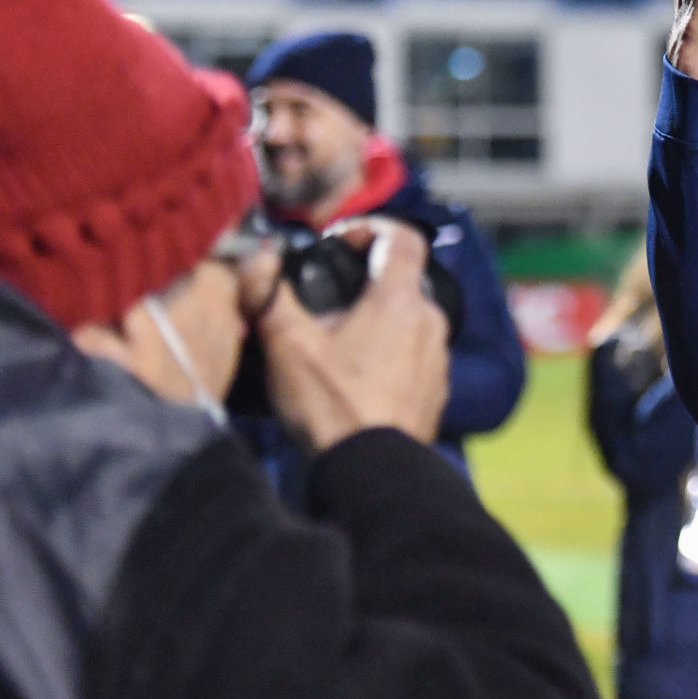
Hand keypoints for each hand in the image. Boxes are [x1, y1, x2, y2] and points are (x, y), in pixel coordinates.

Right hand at [253, 219, 450, 451]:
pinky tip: (359, 377)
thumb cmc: (332, 403)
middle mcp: (431, 322)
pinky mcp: (438, 389)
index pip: (404, 239)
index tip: (342, 244)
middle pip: (404, 282)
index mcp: (401, 301)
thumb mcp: (288, 345)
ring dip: (379, 322)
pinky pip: (416, 356)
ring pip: (410, 321)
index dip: (373, 229)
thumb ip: (270, 294)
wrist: (372, 469)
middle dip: (367, 283)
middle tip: (327, 300)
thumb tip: (256, 257)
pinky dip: (391, 354)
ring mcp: (440, 358)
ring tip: (338, 344)